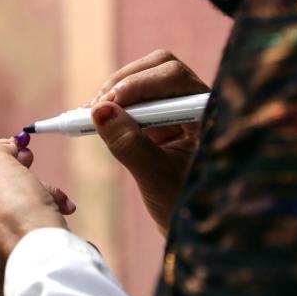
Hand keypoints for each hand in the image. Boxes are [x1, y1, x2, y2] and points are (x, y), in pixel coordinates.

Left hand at [0, 139, 71, 295]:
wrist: (52, 267)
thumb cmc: (20, 217)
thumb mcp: (3, 170)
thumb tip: (4, 148)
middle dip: (0, 207)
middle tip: (25, 195)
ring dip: (13, 230)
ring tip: (40, 216)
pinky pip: (8, 268)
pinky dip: (22, 255)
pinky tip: (41, 244)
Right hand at [88, 50, 209, 231]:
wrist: (193, 227)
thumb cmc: (186, 206)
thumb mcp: (155, 178)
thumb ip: (129, 144)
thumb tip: (99, 111)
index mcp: (207, 113)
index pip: (174, 77)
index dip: (139, 84)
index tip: (109, 102)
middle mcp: (195, 104)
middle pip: (159, 67)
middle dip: (123, 82)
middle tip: (96, 106)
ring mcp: (177, 109)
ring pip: (144, 79)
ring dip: (114, 92)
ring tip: (88, 114)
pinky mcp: (160, 119)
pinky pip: (134, 99)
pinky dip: (112, 105)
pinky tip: (93, 118)